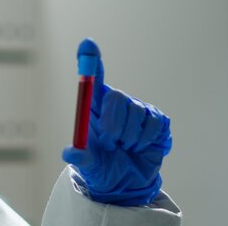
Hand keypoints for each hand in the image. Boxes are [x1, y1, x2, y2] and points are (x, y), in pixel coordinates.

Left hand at [62, 39, 171, 205]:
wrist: (126, 183)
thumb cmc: (102, 167)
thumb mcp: (88, 165)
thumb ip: (80, 159)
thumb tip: (70, 153)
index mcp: (94, 108)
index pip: (94, 80)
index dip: (92, 60)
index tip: (87, 44)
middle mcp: (115, 104)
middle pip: (116, 97)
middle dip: (112, 124)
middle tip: (109, 143)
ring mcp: (138, 110)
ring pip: (135, 112)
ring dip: (128, 136)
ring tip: (124, 148)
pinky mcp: (157, 120)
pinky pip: (153, 123)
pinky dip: (145, 140)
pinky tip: (139, 147)